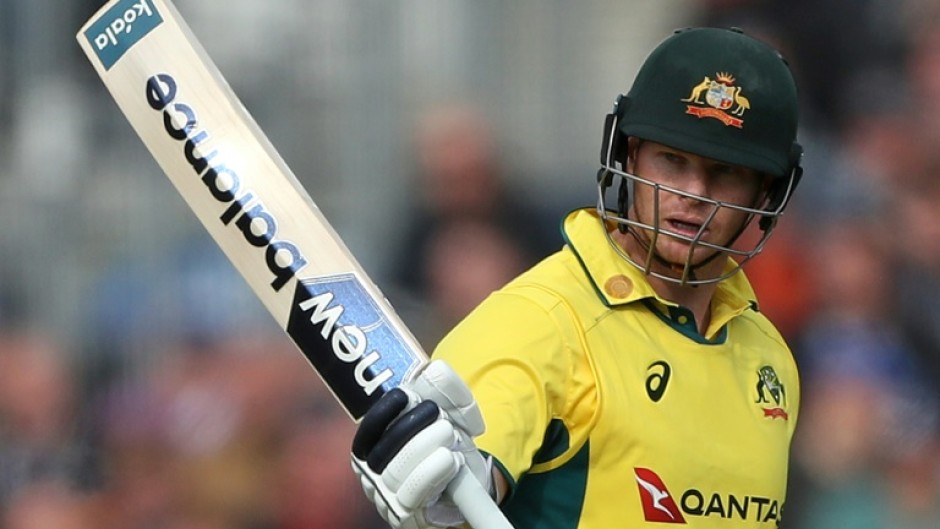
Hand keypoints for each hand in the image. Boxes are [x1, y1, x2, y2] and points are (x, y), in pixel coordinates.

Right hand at [351, 360, 494, 528]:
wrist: (471, 483)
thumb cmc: (449, 443)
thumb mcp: (451, 411)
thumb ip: (444, 387)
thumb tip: (436, 369)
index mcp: (373, 446)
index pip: (368, 429)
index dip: (382, 411)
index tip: (405, 394)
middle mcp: (372, 473)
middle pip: (383, 449)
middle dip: (412, 426)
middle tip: (441, 415)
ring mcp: (386, 497)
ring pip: (397, 470)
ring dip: (426, 446)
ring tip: (450, 434)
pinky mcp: (405, 516)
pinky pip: (413, 494)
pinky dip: (433, 472)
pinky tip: (451, 459)